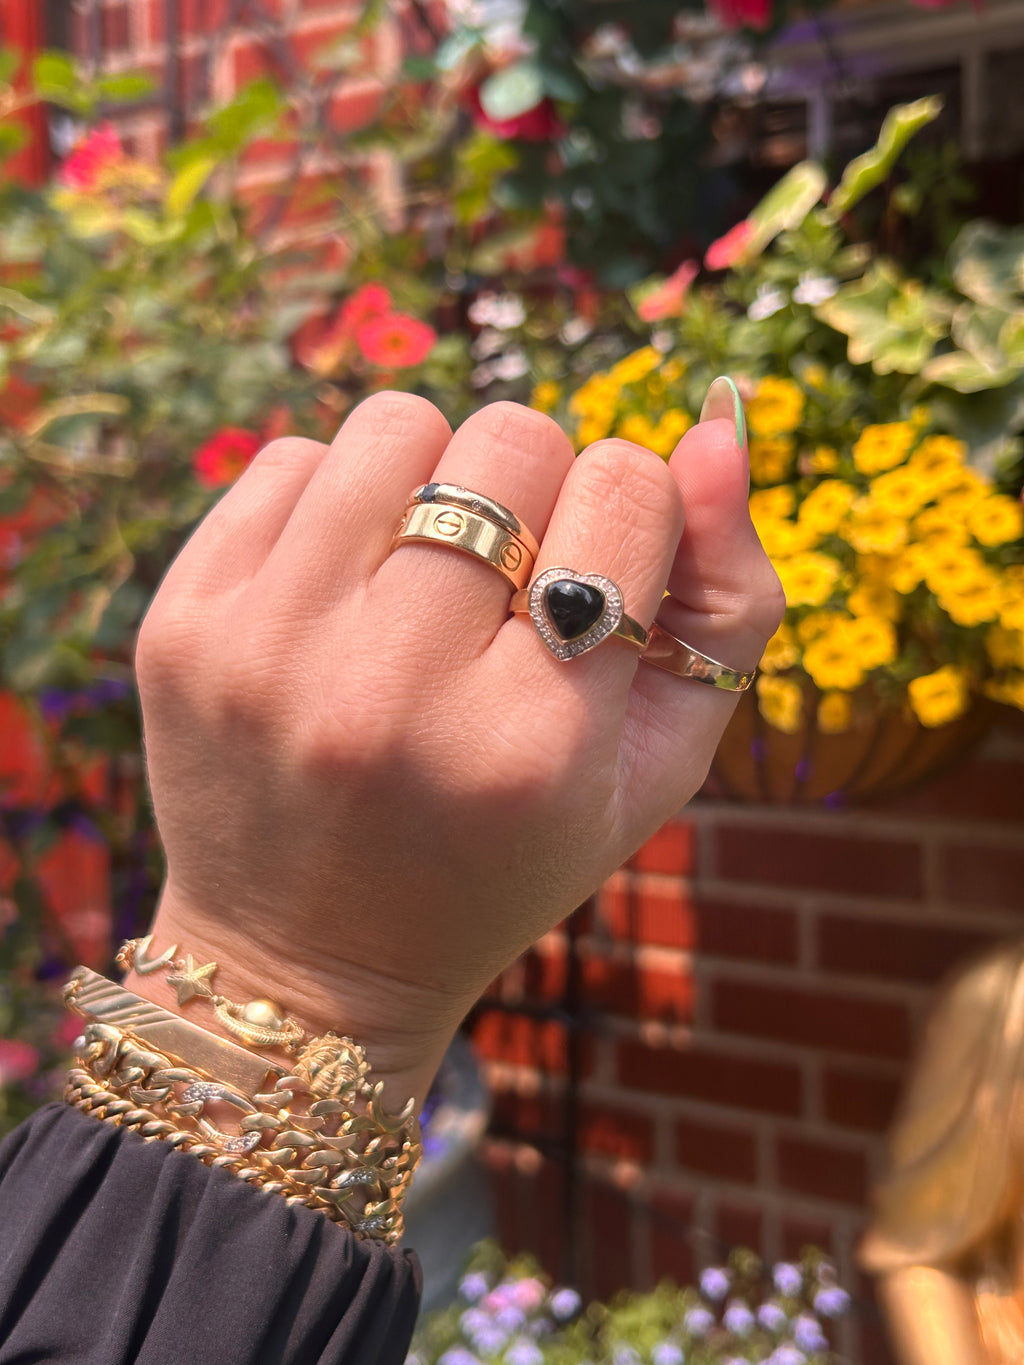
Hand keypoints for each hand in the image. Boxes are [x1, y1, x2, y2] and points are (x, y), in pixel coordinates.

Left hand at [127, 388, 781, 1105]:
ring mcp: (269, 652)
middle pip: (510, 438)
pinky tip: (345, 593)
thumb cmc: (509, 858)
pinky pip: (289, 459)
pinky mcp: (184, 626)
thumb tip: (716, 426)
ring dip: (435, 481)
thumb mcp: (655, 770)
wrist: (306, 962)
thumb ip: (727, 602)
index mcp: (532, 742)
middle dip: (535, 492)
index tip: (597, 577)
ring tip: (425, 575)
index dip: (631, 515)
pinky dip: (339, 503)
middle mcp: (391, 692)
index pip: (624, 489)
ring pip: (396, 425)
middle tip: (508, 584)